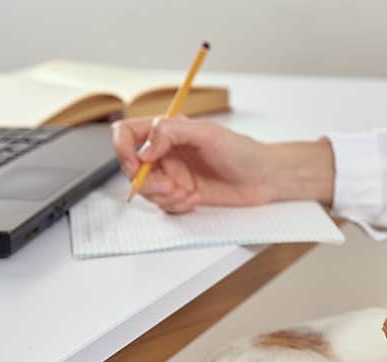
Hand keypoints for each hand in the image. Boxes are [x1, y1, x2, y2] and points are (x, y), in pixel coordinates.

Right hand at [111, 116, 334, 212]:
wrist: (263, 177)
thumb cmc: (241, 150)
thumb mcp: (206, 133)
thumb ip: (170, 133)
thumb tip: (144, 149)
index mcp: (166, 132)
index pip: (126, 134)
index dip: (123, 149)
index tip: (137, 164)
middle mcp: (165, 153)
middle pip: (131, 168)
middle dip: (146, 182)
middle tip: (169, 186)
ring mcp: (173, 175)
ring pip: (147, 190)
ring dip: (163, 196)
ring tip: (186, 193)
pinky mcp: (182, 195)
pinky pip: (164, 205)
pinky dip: (176, 205)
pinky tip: (195, 199)